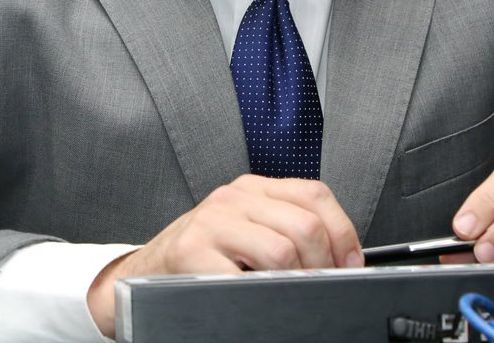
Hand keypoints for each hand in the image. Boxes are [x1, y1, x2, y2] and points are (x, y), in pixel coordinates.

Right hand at [86, 174, 362, 336]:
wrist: (142, 275)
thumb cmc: (203, 260)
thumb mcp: (246, 233)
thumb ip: (286, 232)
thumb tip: (343, 261)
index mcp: (253, 189)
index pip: (315, 194)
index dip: (343, 233)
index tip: (351, 265)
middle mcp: (233, 197)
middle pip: (304, 225)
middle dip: (324, 268)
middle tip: (323, 292)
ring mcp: (211, 222)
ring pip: (281, 251)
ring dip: (298, 285)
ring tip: (295, 299)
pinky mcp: (191, 252)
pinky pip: (244, 279)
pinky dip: (262, 298)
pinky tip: (261, 305)